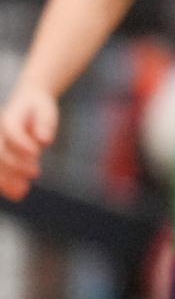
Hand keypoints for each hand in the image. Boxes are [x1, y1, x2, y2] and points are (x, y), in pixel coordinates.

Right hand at [0, 86, 58, 202]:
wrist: (26, 103)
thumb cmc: (38, 108)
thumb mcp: (46, 110)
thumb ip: (45, 123)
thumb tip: (44, 140)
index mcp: (8, 117)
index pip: (12, 132)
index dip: (22, 144)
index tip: (36, 153)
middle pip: (0, 151)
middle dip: (15, 165)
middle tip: (35, 173)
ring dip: (6, 180)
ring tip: (21, 193)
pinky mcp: (0, 153)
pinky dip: (4, 183)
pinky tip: (15, 194)